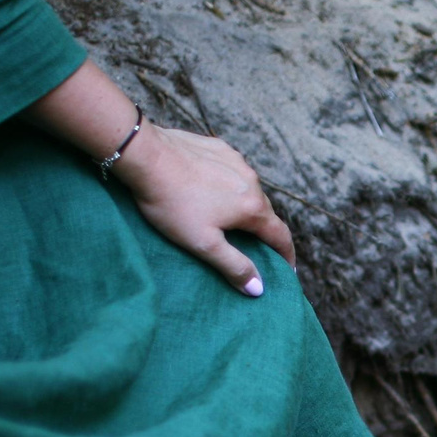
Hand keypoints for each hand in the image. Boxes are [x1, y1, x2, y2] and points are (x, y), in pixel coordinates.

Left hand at [113, 120, 295, 294]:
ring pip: (248, 190)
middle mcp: (252, 181)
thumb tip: (258, 288)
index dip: (287, 255)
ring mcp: (236, 161)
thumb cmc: (173, 203)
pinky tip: (209, 189)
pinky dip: (228, 184)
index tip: (288, 270)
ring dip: (244, 205)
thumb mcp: (203, 243)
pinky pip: (231, 171)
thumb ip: (234, 266)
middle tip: (254, 246)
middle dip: (263, 230)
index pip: (281, 236)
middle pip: (265, 212)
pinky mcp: (219, 148)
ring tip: (228, 217)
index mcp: (252, 207)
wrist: (147, 155)